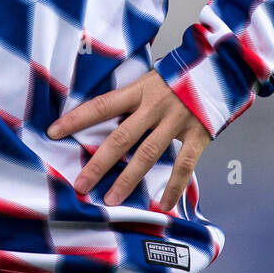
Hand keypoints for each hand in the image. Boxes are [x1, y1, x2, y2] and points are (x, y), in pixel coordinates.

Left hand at [46, 68, 212, 211]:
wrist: (220, 68)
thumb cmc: (179, 75)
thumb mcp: (150, 78)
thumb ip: (131, 98)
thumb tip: (103, 117)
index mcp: (139, 89)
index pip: (101, 105)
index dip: (76, 119)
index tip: (53, 132)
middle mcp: (155, 106)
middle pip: (121, 137)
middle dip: (99, 163)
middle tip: (80, 184)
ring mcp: (177, 121)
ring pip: (148, 155)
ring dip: (128, 180)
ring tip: (110, 200)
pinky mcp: (198, 134)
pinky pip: (184, 165)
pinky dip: (173, 187)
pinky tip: (162, 204)